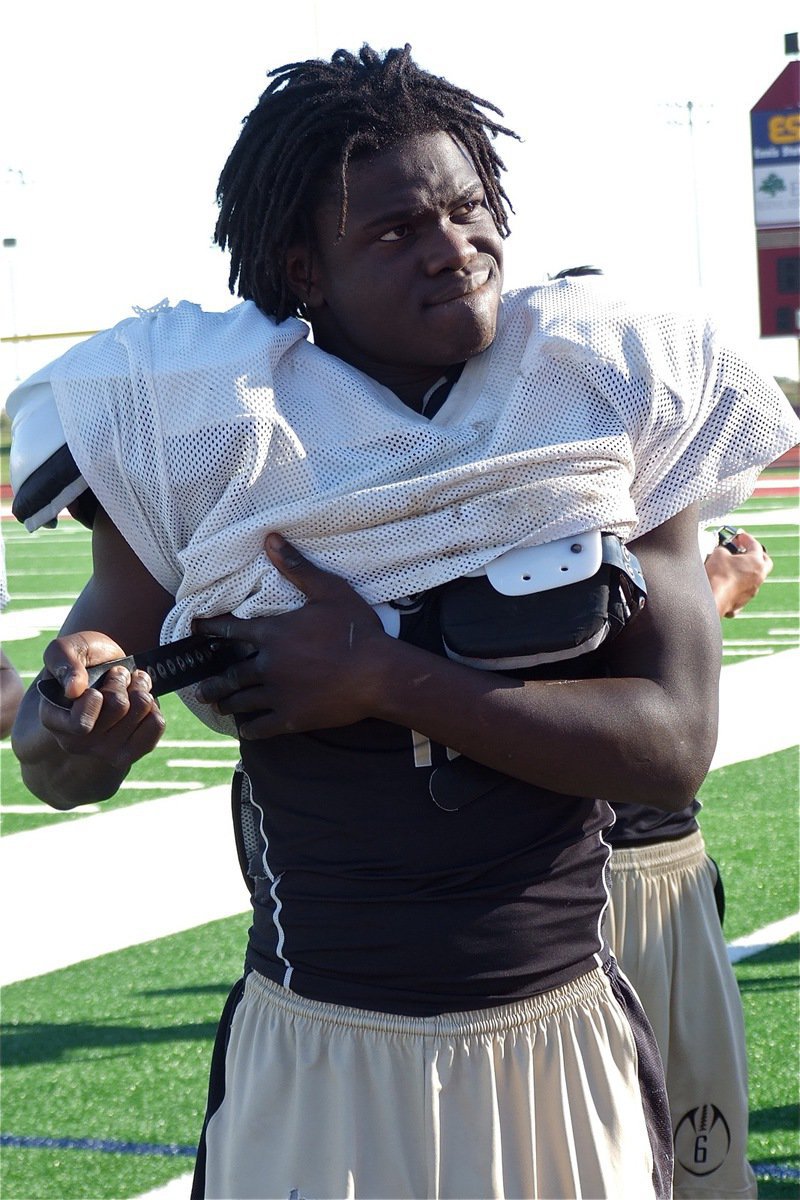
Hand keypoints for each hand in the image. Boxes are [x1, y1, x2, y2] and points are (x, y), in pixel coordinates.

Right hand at [39, 630, 165, 767]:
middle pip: (119, 707)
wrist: (104, 670)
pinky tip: (140, 702)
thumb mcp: (68, 648)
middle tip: (114, 676)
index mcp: (53, 719)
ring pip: (141, 710)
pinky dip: (154, 706)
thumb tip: (74, 690)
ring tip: (128, 685)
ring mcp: (103, 751)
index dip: (96, 698)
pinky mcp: (129, 753)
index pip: (81, 724)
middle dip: (121, 681)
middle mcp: (75, 742)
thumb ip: (64, 661)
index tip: (95, 686)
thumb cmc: (83, 660)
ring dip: (139, 688)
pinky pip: (157, 725)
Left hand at [193, 533, 387, 738]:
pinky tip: (246, 729)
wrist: (378, 674)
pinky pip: (262, 726)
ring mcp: (278, 694)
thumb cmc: (355, 630)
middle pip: (230, 674)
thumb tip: (270, 538)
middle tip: (200, 687)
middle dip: (213, 680)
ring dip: (227, 703)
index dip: (209, 629)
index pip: (230, 630)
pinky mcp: (292, 717)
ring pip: (242, 700)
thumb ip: (296, 567)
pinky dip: (251, 728)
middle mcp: (267, 665)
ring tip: (217, 705)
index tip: (195, 630)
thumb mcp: (329, 590)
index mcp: (272, 634)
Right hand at [704, 531, 772, 617]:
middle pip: (764, 562)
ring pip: (753, 578)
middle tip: (745, 551)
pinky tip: (727, 583)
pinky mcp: (742, 602)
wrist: (711, 598)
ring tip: (732, 567)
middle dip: (756, 555)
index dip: (746, 538)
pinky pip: (742, 591)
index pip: (755, 545)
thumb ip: (724, 549)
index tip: (740, 536)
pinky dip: (737, 586)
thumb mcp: (718, 553)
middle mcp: (758, 577)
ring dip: (745, 571)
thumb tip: (723, 552)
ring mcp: (752, 591)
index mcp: (757, 562)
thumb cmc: (718, 575)